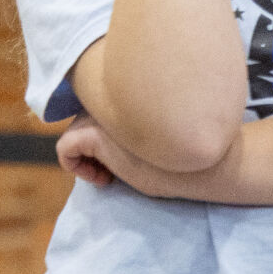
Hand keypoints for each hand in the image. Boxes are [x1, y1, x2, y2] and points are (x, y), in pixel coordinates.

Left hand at [57, 113, 212, 198]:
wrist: (206, 163)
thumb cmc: (187, 157)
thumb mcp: (157, 139)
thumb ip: (132, 130)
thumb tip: (105, 137)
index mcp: (131, 96)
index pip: (103, 111)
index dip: (107, 139)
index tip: (122, 161)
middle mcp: (114, 100)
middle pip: (86, 123)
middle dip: (96, 151)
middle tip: (118, 171)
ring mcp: (102, 114)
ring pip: (75, 134)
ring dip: (89, 158)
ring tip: (112, 175)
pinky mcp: (94, 132)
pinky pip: (65, 148)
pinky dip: (75, 166)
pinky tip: (103, 177)